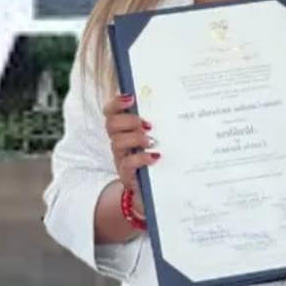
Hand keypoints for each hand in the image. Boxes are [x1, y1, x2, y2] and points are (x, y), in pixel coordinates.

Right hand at [103, 93, 159, 212]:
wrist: (155, 188)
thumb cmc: (156, 155)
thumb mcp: (156, 136)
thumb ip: (157, 121)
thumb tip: (174, 102)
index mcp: (124, 128)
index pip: (110, 111)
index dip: (117, 103)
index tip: (131, 98)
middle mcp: (119, 140)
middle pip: (111, 124)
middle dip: (129, 121)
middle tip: (147, 125)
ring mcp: (121, 157)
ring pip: (117, 142)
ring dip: (135, 138)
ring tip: (151, 142)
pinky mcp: (126, 173)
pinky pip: (128, 163)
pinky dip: (142, 158)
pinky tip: (155, 156)